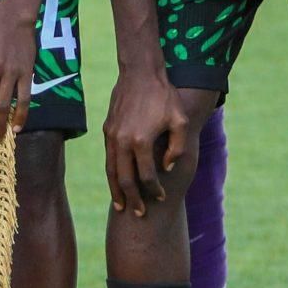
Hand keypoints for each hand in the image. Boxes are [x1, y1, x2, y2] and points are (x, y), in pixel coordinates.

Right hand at [102, 68, 190, 216]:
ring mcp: (112, 136)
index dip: (155, 190)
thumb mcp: (180, 120)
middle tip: (139, 213)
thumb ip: (177, 147)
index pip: (147, 176)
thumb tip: (166, 168)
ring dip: (116, 191)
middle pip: (126, 179)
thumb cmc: (164, 96)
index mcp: (142, 141)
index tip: (161, 197)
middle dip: (133, 199)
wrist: (140, 73)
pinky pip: (108, 158)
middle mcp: (123, 141)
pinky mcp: (107, 130)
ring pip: (112, 171)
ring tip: (121, 206)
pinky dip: (111, 174)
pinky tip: (116, 182)